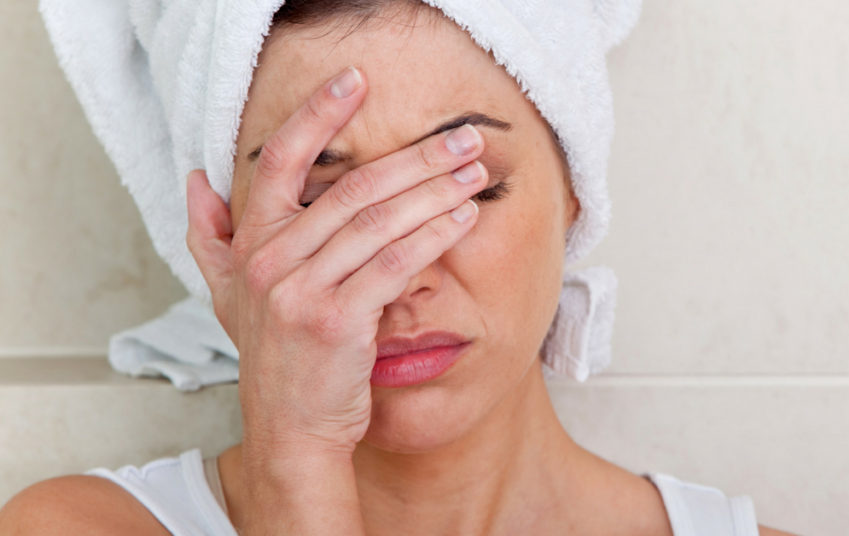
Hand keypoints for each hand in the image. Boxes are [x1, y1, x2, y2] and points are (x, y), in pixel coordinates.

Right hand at [185, 66, 488, 456]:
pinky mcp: (336, 320)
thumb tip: (196, 180)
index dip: (317, 114)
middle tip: (463, 137)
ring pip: (378, 221)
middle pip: (350, 188)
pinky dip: (433, 236)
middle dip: (416, 157)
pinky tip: (463, 217)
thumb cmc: (277, 359)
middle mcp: (269, 262)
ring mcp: (300, 291)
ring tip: (475, 171)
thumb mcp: (230, 298)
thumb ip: (211, 237)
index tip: (356, 81)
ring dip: (435, 191)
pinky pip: (393, 263)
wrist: (291, 430)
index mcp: (250, 245)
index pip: (280, 161)